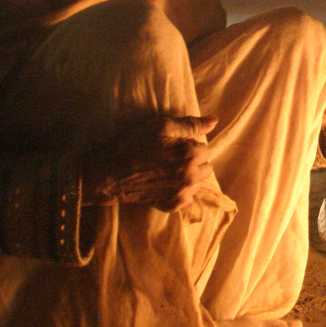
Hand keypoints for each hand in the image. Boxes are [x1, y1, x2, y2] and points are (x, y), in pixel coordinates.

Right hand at [82, 115, 215, 211]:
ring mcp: (183, 194)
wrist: (111, 173)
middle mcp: (191, 176)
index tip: (174, 146)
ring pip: (198, 182)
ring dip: (190, 176)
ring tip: (168, 171)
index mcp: (191, 155)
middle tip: (172, 158)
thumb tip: (214, 121)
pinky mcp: (173, 206)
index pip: (205, 148)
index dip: (190, 145)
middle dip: (194, 161)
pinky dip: (180, 191)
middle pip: (206, 167)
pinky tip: (165, 184)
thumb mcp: (161, 127)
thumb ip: (190, 124)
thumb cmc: (135, 145)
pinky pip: (187, 197)